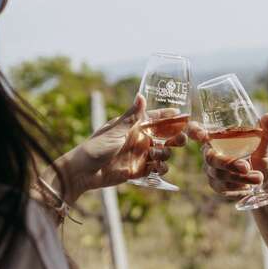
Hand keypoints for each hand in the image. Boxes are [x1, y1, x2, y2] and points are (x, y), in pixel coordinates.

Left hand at [46, 95, 186, 202]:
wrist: (83, 173)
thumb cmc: (95, 147)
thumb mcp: (115, 131)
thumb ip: (131, 116)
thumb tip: (141, 95)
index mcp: (134, 126)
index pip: (157, 118)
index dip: (171, 117)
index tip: (184, 116)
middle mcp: (139, 139)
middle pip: (165, 136)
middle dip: (175, 137)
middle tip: (181, 140)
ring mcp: (140, 155)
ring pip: (163, 152)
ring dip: (165, 153)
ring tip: (157, 155)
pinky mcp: (138, 170)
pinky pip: (156, 168)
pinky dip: (161, 168)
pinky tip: (158, 168)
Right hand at [188, 114, 267, 196]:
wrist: (264, 178)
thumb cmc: (258, 155)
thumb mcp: (264, 144)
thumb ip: (266, 132)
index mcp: (217, 137)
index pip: (196, 130)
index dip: (194, 131)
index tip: (202, 135)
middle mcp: (210, 152)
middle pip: (210, 158)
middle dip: (229, 163)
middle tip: (246, 166)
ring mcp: (211, 170)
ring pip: (219, 174)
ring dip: (240, 177)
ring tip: (259, 177)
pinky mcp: (216, 185)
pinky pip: (223, 187)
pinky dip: (238, 187)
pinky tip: (249, 187)